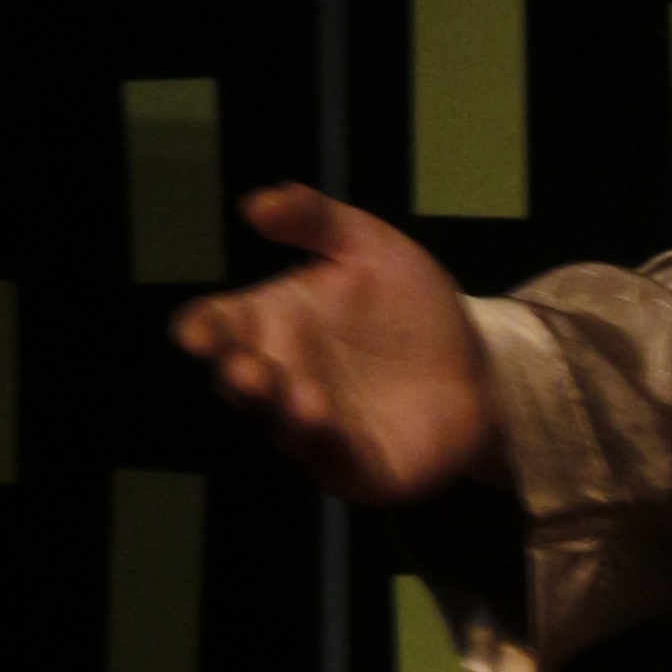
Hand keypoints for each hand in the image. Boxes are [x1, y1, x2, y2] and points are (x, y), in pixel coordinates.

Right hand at [174, 187, 504, 506]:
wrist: (475, 359)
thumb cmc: (405, 302)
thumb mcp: (366, 244)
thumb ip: (314, 219)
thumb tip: (257, 203)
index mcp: (270, 324)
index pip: (217, 328)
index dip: (201, 331)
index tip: (196, 333)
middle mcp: (281, 380)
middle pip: (241, 386)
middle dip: (240, 379)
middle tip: (246, 369)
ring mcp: (315, 429)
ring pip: (284, 428)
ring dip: (287, 415)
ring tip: (302, 397)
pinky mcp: (358, 468)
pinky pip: (334, 463)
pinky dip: (327, 446)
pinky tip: (326, 424)